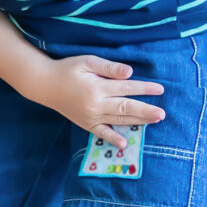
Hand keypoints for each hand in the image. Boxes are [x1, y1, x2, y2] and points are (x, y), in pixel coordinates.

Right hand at [24, 54, 164, 149]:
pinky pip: (101, 133)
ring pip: (118, 121)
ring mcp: (90, 117)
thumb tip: (130, 72)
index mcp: (97, 87)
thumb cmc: (67, 69)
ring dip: (137, 122)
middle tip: (162, 114)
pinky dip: (112, 139)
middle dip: (146, 111)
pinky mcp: (85, 124)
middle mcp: (95, 105)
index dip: (145, 89)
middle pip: (126, 108)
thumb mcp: (87, 62)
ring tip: (153, 121)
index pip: (127, 88)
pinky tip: (123, 144)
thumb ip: (109, 68)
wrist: (44, 84)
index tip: (160, 89)